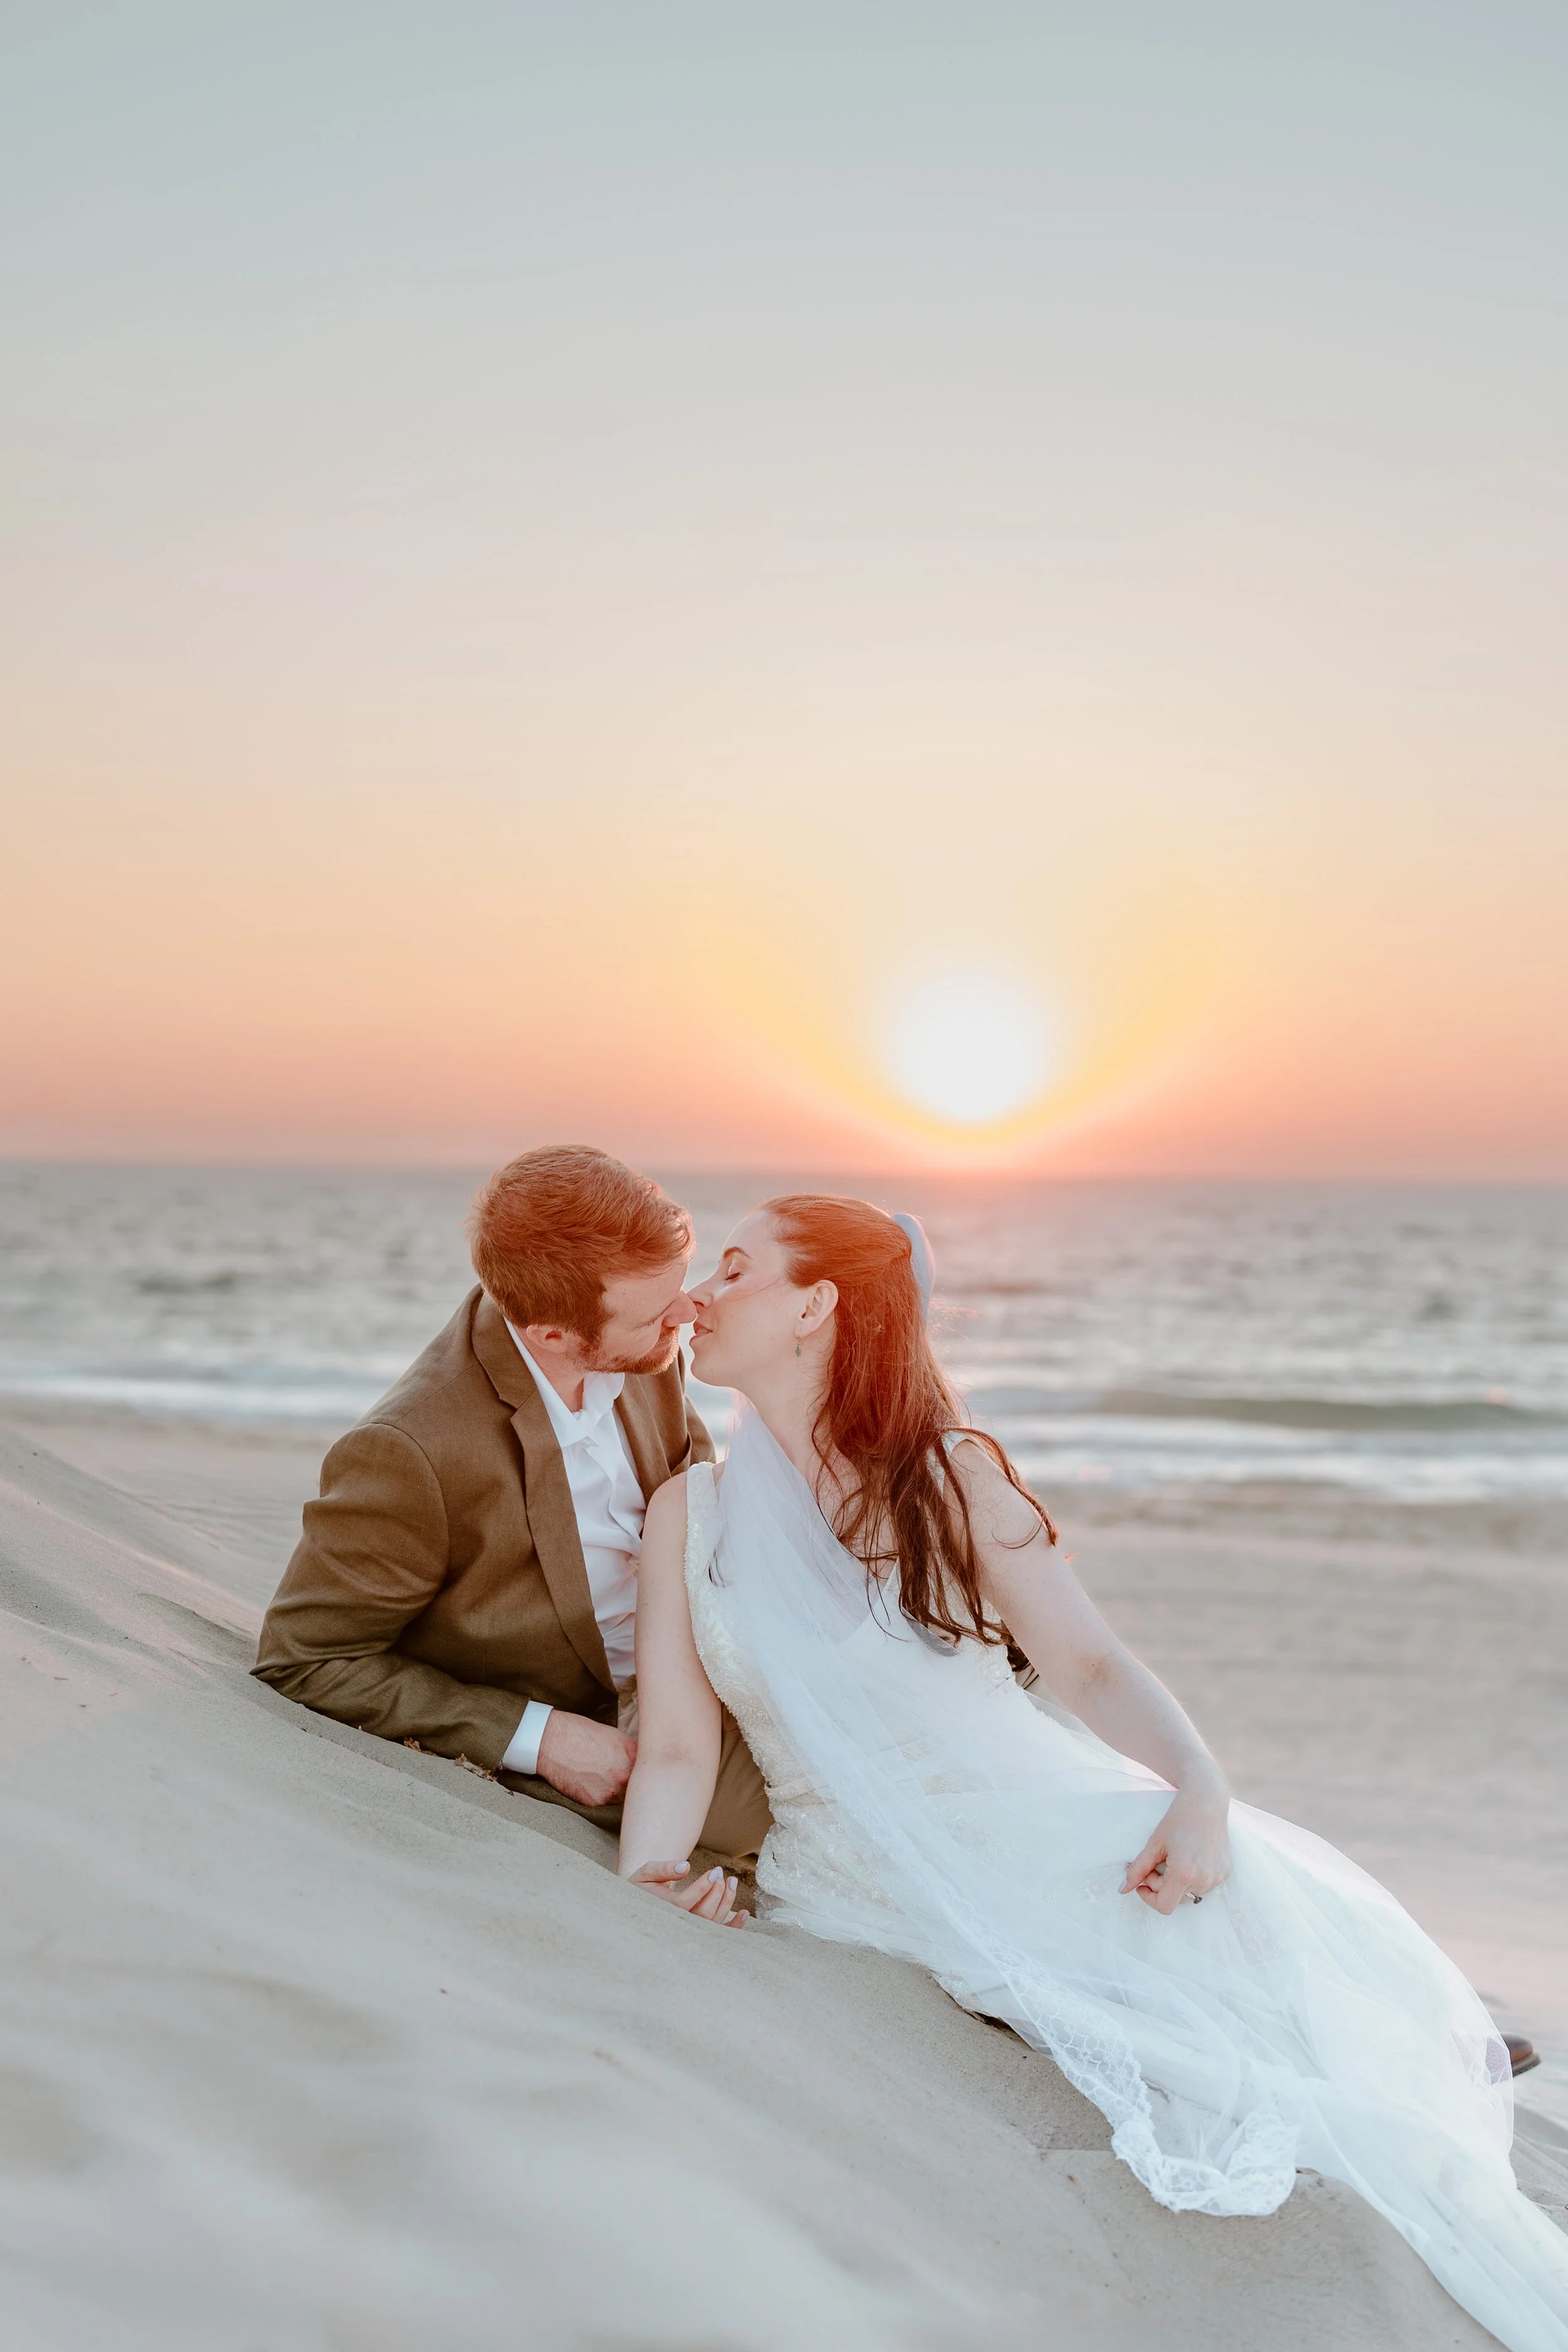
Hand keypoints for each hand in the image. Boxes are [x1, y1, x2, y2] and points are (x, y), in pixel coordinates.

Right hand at [535, 1711, 636, 1807]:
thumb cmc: (579, 1733)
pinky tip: (588, 1780)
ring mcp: (610, 1791)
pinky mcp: (595, 1802)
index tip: (639, 1769)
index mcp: (632, 1755)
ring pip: (621, 1797)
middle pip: (637, 1786)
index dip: (644, 1769)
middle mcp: (624, 1775)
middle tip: (616, 1773)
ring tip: (599, 1775)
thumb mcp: (614, 1735)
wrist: (552, 1741)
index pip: (649, 1768)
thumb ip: (630, 1751)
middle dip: (630, 1781)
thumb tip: (639, 1759)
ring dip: (615, 1790)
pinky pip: (603, 1802)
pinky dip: (598, 1794)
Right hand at [627, 1858, 746, 1927]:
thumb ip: (663, 1869)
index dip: (702, 1888)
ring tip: (731, 1881)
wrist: (640, 1903)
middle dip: (716, 1892)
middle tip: (719, 1873)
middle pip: (702, 1914)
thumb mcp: (647, 1873)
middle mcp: (677, 1925)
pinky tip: (745, 1913)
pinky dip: (733, 1926)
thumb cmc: (643, 1886)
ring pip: (712, 1922)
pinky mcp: (698, 1931)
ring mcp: (689, 1930)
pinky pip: (718, 1933)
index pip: (685, 1902)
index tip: (714, 1872)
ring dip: (727, 1902)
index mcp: (663, 1910)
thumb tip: (685, 1866)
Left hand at [1123, 1793, 1231, 1914]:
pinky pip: (1203, 1885)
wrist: (1206, 1802)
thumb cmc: (1178, 1819)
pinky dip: (1193, 1877)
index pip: (1163, 1906)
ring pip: (1189, 1893)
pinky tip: (1190, 1856)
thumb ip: (1138, 1869)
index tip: (1142, 1881)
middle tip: (1158, 1861)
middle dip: (1161, 1885)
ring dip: (1177, 1882)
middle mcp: (1203, 1881)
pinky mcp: (1224, 1873)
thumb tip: (1122, 1890)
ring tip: (1175, 1858)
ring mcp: (1216, 1878)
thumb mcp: (1154, 1844)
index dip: (1149, 1897)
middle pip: (1175, 1899)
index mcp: (1183, 1874)